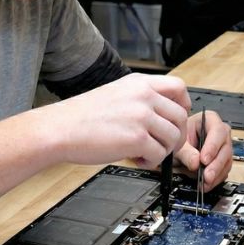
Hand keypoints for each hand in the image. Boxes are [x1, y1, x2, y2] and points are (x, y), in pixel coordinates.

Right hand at [44, 73, 190, 168]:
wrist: (60, 128)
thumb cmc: (81, 116)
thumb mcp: (116, 93)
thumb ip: (140, 98)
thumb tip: (161, 114)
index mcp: (139, 83)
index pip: (178, 87)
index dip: (183, 105)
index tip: (178, 118)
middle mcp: (143, 96)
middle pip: (180, 116)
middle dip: (175, 135)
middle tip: (163, 144)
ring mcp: (142, 116)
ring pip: (173, 137)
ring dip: (163, 150)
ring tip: (144, 153)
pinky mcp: (137, 139)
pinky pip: (160, 154)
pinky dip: (152, 161)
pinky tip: (136, 159)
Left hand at [174, 110, 231, 190]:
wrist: (178, 146)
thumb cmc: (179, 137)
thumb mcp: (178, 143)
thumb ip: (186, 152)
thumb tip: (195, 163)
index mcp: (210, 120)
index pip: (217, 131)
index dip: (212, 146)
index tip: (204, 160)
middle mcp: (220, 133)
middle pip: (225, 148)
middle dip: (216, 164)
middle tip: (206, 175)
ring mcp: (223, 147)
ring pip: (226, 161)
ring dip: (216, 174)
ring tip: (205, 183)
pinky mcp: (223, 161)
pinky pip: (224, 171)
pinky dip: (216, 179)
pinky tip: (207, 185)